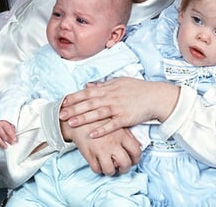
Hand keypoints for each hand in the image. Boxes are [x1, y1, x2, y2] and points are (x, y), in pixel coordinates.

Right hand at [0, 120, 17, 147]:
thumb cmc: (3, 125)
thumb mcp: (9, 124)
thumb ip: (12, 129)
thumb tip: (15, 134)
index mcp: (3, 123)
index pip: (8, 129)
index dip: (11, 134)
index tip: (14, 139)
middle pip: (3, 134)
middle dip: (8, 139)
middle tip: (12, 143)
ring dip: (2, 143)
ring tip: (5, 146)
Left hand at [59, 78, 178, 137]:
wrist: (155, 96)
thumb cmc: (138, 89)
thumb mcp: (119, 82)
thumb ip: (103, 85)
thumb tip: (88, 86)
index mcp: (108, 88)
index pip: (87, 93)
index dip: (75, 97)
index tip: (63, 102)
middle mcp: (111, 97)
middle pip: (89, 103)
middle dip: (74, 109)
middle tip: (60, 114)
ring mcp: (118, 108)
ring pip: (97, 113)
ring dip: (83, 118)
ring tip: (71, 123)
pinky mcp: (125, 118)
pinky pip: (111, 125)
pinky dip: (101, 129)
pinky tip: (92, 134)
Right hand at [63, 120, 141, 174]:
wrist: (78, 117)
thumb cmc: (99, 120)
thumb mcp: (117, 124)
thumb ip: (129, 136)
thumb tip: (138, 146)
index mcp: (122, 135)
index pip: (136, 152)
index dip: (135, 160)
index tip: (131, 161)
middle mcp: (113, 143)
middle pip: (125, 164)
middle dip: (124, 169)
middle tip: (120, 168)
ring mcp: (101, 150)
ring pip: (110, 170)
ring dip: (110, 171)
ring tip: (109, 167)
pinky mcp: (89, 154)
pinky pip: (96, 169)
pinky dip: (98, 169)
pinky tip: (98, 163)